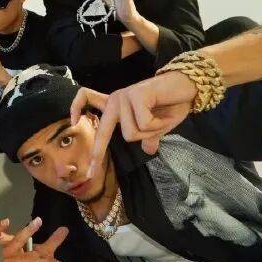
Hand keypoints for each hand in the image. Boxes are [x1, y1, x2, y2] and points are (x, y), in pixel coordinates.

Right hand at [0, 217, 66, 261]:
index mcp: (12, 246)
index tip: (7, 220)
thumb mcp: (47, 255)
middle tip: (38, 221)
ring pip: (32, 255)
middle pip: (16, 239)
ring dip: (46, 260)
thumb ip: (53, 242)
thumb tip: (65, 228)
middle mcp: (8, 253)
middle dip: (28, 230)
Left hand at [69, 71, 196, 175]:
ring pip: (130, 134)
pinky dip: (158, 125)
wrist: (189, 87)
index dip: (76, 107)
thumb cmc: (172, 104)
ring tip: (161, 119)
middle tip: (89, 175)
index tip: (72, 121)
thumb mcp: (158, 126)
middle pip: (102, 131)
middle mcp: (116, 99)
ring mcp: (124, 97)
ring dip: (150, 132)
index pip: (87, 97)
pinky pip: (143, 125)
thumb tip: (149, 150)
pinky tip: (165, 114)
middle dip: (97, 155)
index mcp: (116, 104)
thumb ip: (149, 136)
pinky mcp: (136, 95)